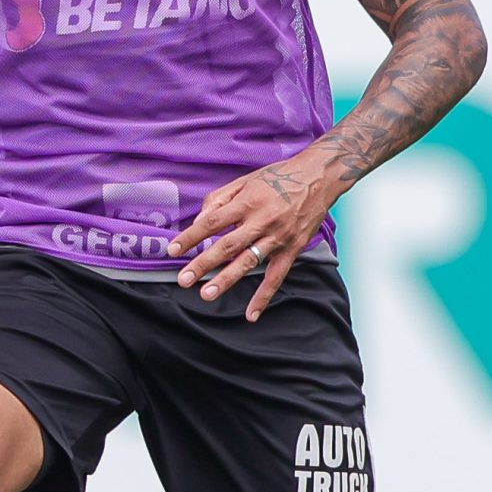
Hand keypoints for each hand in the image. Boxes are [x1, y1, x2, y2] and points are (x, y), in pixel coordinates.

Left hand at [170, 148, 338, 321]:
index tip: (173, 250)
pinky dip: (264, 296)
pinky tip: (251, 314)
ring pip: (248, 262)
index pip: (212, 222)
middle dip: (203, 263)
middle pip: (226, 245)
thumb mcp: (245, 180)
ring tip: (206, 294)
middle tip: (183, 279)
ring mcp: (277, 237)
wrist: (318, 178)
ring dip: (226, 279)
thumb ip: (220, 198)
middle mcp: (261, 221)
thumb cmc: (277, 177)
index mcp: (246, 202)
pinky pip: (276, 276)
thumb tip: (200, 220)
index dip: (191, 237)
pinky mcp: (292, 249)